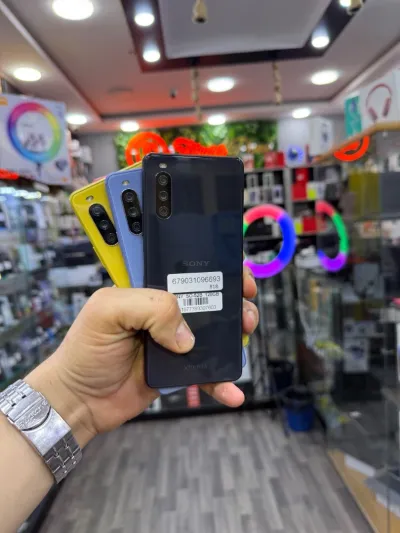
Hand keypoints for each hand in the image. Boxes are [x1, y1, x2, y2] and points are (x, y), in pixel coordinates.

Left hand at [27, 268, 257, 446]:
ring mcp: (174, 341)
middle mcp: (165, 311)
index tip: (236, 273)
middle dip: (234, 298)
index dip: (215, 266)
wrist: (80, 401)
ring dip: (236, 334)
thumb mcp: (108, 311)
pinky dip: (222, 382)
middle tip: (245, 306)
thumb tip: (187, 336)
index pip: (186, 268)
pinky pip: (208, 373)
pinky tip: (233, 392)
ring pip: (215, 333)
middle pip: (210, 298)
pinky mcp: (179, 370)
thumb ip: (151, 308)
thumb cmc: (86, 350)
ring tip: (244, 337)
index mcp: (149, 289)